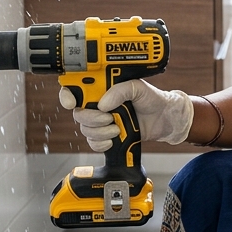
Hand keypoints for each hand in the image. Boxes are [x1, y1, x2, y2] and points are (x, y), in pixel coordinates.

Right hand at [58, 79, 194, 151]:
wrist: (165, 118)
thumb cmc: (152, 99)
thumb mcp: (138, 87)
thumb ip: (121, 91)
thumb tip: (103, 104)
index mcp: (102, 88)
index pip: (76, 89)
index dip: (67, 95)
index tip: (71, 102)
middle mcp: (98, 104)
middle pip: (78, 113)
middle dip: (91, 118)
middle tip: (108, 118)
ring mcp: (102, 121)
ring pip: (85, 129)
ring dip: (100, 131)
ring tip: (117, 128)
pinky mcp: (107, 136)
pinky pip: (93, 143)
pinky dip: (101, 143)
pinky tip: (113, 139)